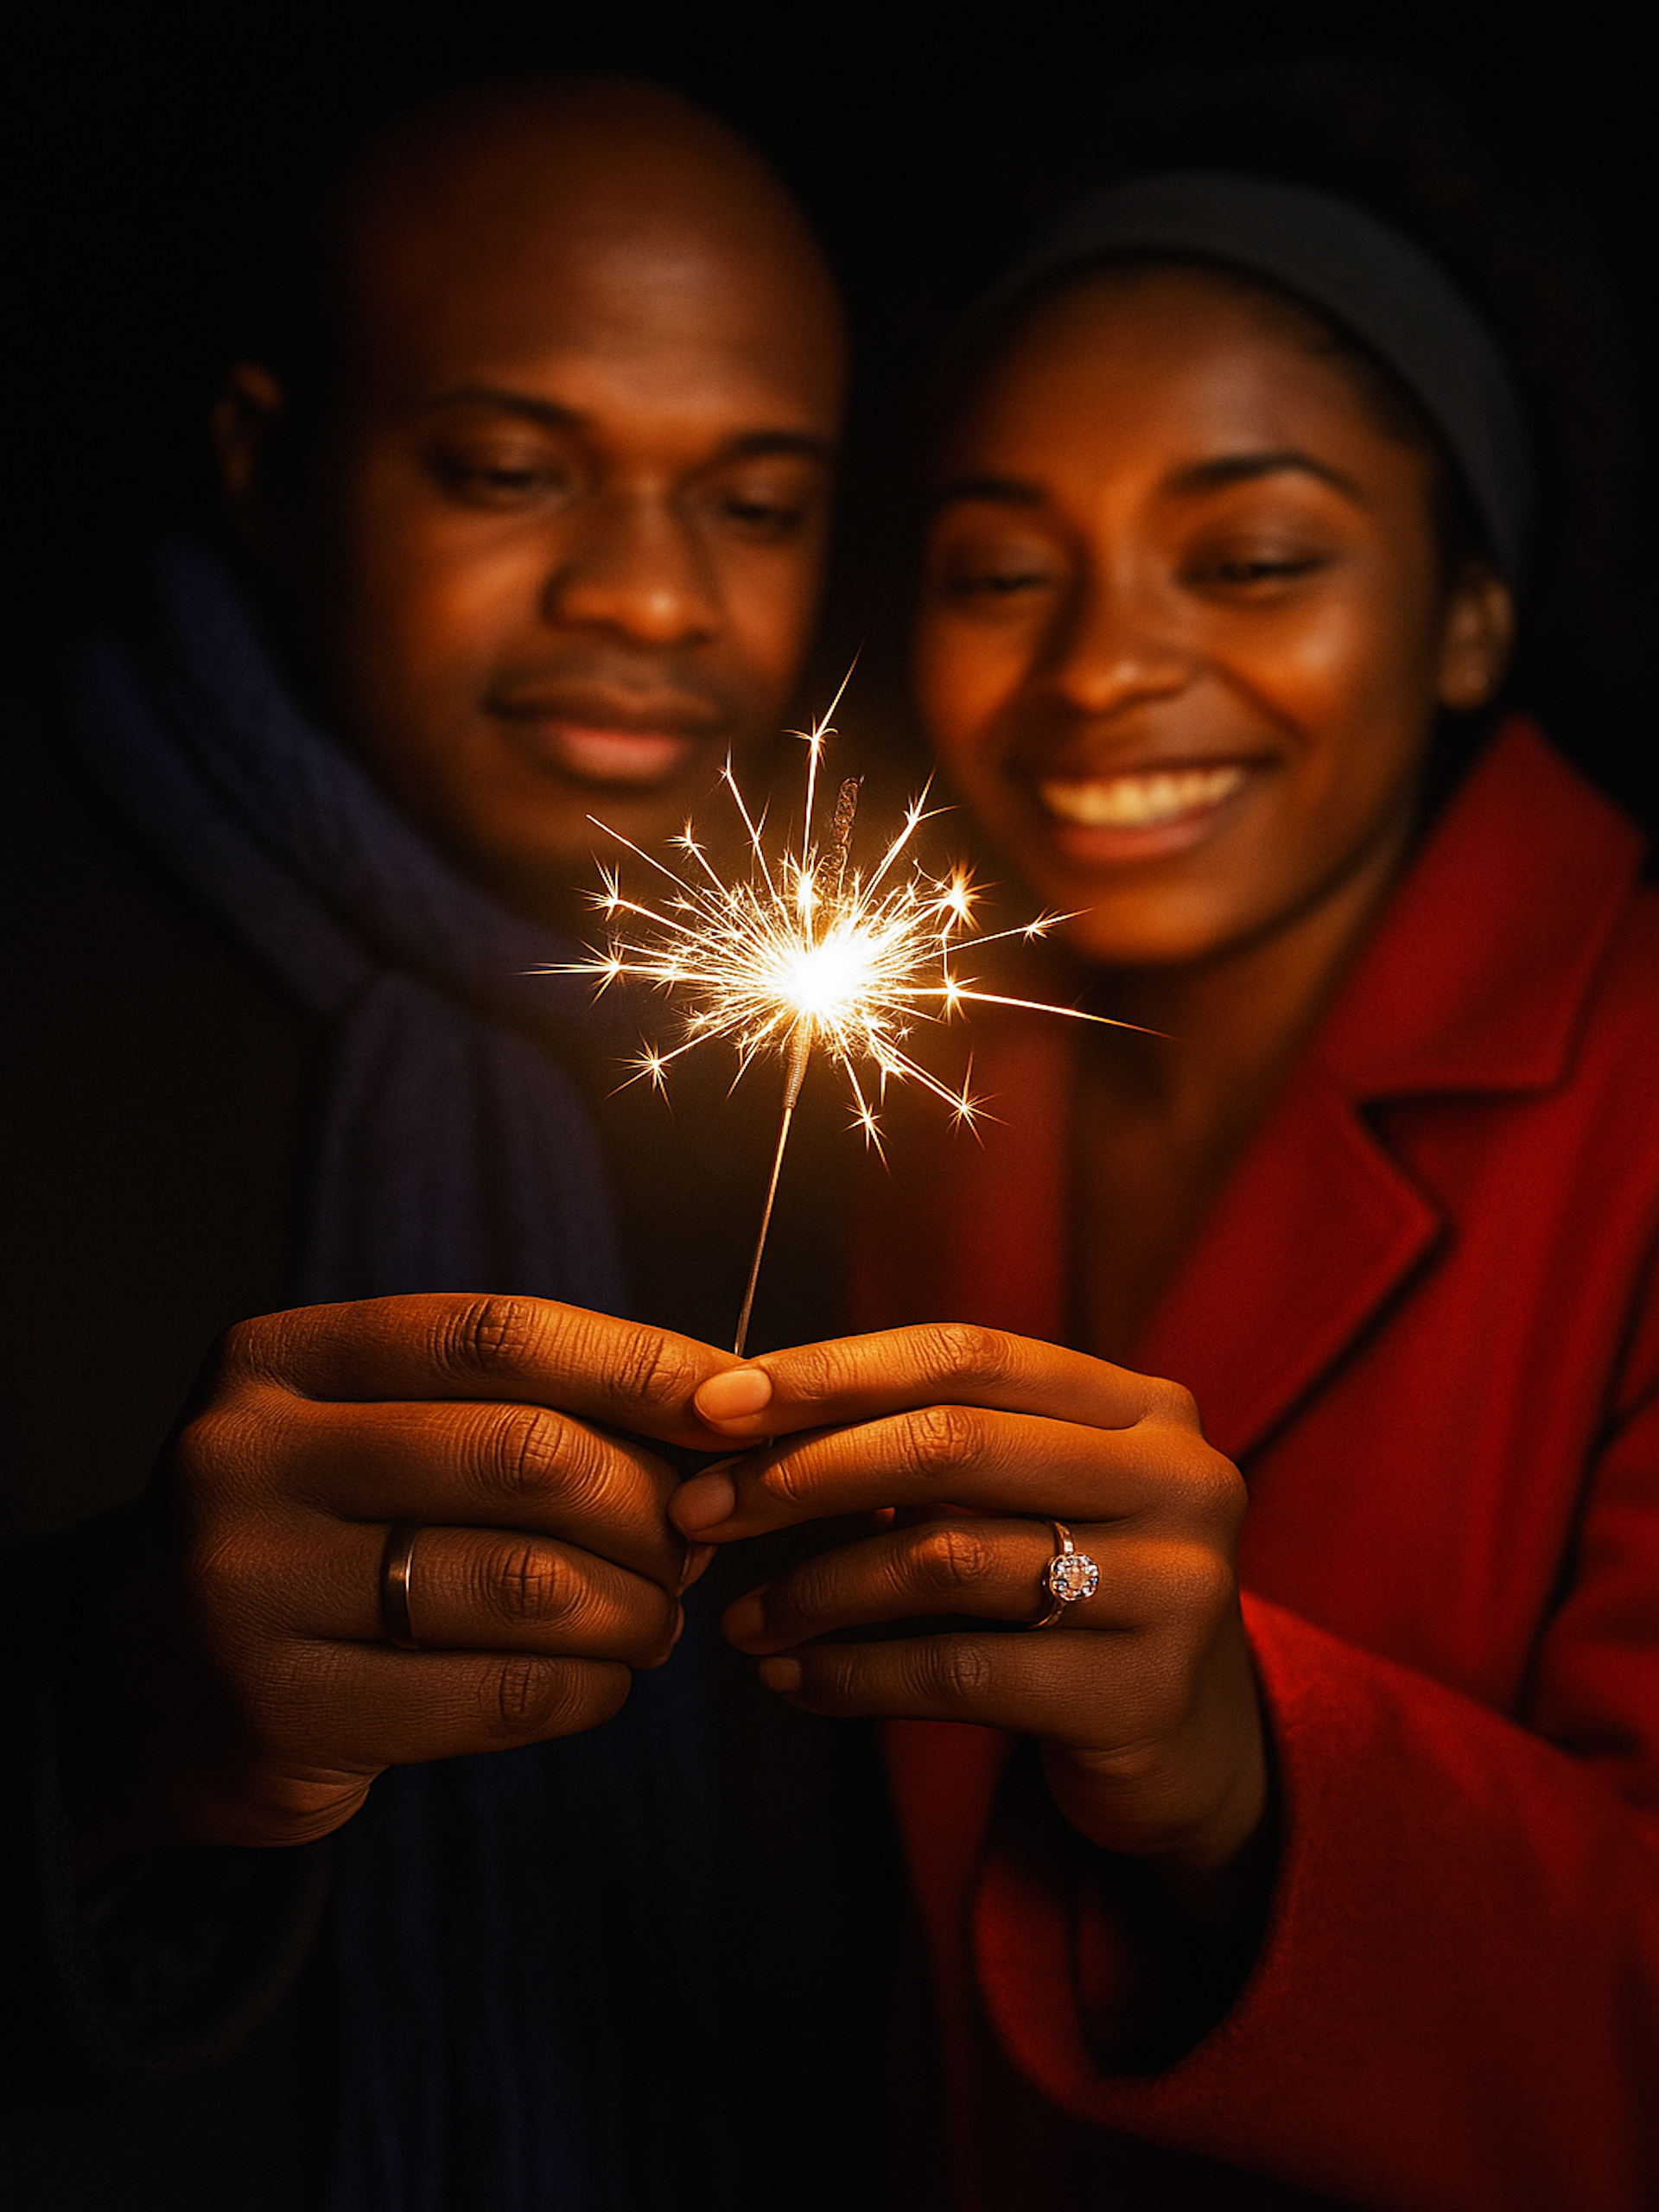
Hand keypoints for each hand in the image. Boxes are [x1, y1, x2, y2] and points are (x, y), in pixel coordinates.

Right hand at [71, 1294, 739, 1865]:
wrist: (141, 1689)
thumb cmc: (315, 1535)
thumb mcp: (366, 1432)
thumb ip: (505, 1408)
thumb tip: (712, 1416)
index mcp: (279, 1359)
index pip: (495, 1335)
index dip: (637, 1364)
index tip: (737, 1402)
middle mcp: (245, 1459)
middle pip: (521, 1454)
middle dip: (647, 1501)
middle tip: (695, 1539)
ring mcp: (249, 1590)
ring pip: (524, 1582)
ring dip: (634, 1606)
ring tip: (658, 1616)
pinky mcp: (279, 1714)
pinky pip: (495, 1697)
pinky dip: (588, 1687)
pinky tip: (604, 1679)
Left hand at [672, 1324, 1265, 1880]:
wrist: (1190, 1752)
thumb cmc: (1075, 1597)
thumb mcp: (1029, 1501)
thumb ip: (934, 1447)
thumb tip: (747, 1414)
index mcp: (1143, 1408)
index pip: (966, 1356)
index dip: (835, 1371)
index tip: (718, 1403)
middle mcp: (1178, 1479)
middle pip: (950, 1446)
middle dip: (803, 1474)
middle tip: (700, 1511)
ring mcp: (1176, 1588)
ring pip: (946, 1562)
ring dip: (816, 1588)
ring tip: (739, 1617)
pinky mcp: (1143, 1696)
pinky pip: (961, 1672)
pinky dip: (855, 1675)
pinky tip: (793, 1678)